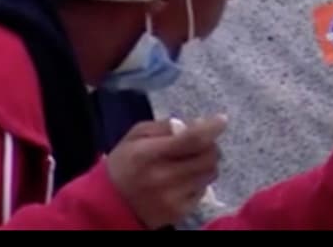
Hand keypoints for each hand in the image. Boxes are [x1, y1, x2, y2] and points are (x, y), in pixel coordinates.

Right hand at [106, 116, 226, 228]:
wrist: (110, 205)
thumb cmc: (124, 164)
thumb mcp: (136, 136)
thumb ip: (165, 126)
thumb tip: (196, 123)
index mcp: (148, 154)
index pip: (191, 139)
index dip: (211, 128)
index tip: (222, 120)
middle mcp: (163, 177)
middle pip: (207, 157)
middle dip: (210, 146)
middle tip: (203, 143)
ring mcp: (172, 198)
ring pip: (210, 174)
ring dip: (207, 163)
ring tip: (192, 161)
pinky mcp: (179, 212)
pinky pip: (203, 191)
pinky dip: (199, 181)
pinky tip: (184, 179)